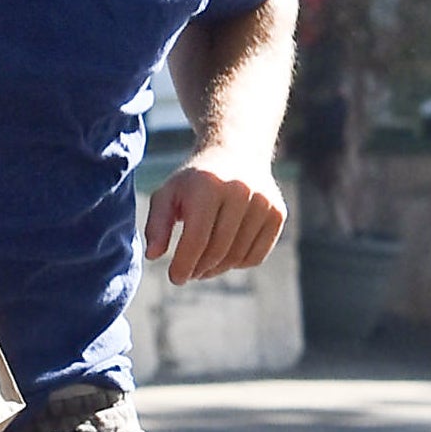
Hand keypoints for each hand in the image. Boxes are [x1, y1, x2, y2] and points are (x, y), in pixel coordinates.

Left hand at [144, 152, 286, 284]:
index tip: (175, 278)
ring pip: (237, 257)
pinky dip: (238, 264)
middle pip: (217, 251)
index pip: (196, 240)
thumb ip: (156, 224)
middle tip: (189, 273)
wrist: (235, 153)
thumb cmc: (195, 181)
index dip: (184, 265)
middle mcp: (240, 190)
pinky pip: (256, 256)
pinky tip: (225, 255)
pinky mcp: (277, 213)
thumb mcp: (168, 194)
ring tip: (204, 265)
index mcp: (208, 185)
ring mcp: (263, 202)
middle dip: (199, 269)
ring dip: (217, 269)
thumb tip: (153, 256)